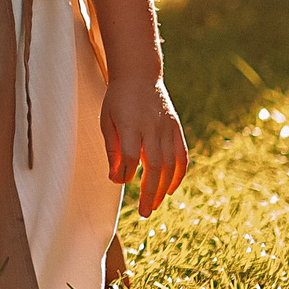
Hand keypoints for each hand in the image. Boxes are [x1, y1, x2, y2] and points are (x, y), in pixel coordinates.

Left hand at [100, 74, 187, 215]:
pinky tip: (169, 189)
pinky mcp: (176, 129)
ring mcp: (167, 128)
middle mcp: (152, 126)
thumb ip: (112, 149)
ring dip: (163, 188)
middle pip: (154, 165)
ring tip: (154, 205)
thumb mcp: (106, 120)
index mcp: (130, 123)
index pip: (130, 155)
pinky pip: (181, 156)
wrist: (139, 75)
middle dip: (149, 191)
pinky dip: (178, 175)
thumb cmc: (117, 100)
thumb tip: (116, 179)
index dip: (126, 173)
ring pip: (170, 164)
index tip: (120, 181)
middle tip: (144, 212)